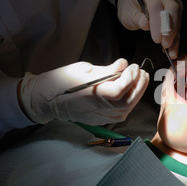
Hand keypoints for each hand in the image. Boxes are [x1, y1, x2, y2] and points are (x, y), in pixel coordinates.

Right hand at [19, 59, 148, 124]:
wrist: (45, 100)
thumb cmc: (60, 81)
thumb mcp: (83, 69)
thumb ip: (107, 70)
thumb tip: (123, 65)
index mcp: (91, 95)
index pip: (120, 90)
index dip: (130, 77)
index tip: (132, 66)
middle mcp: (98, 109)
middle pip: (128, 101)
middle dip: (139, 85)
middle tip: (141, 71)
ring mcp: (100, 117)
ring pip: (127, 109)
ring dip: (137, 93)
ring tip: (140, 79)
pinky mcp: (101, 120)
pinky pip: (122, 113)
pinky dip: (130, 101)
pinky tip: (132, 90)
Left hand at [117, 0, 182, 57]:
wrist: (136, 0)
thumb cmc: (131, 6)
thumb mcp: (128, 13)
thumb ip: (137, 19)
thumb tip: (146, 25)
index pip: (155, 6)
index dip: (157, 23)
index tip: (157, 39)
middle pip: (172, 9)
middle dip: (170, 29)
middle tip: (166, 45)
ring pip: (178, 17)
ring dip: (175, 36)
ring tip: (171, 51)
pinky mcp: (178, 7)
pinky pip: (179, 22)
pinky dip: (176, 36)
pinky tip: (173, 47)